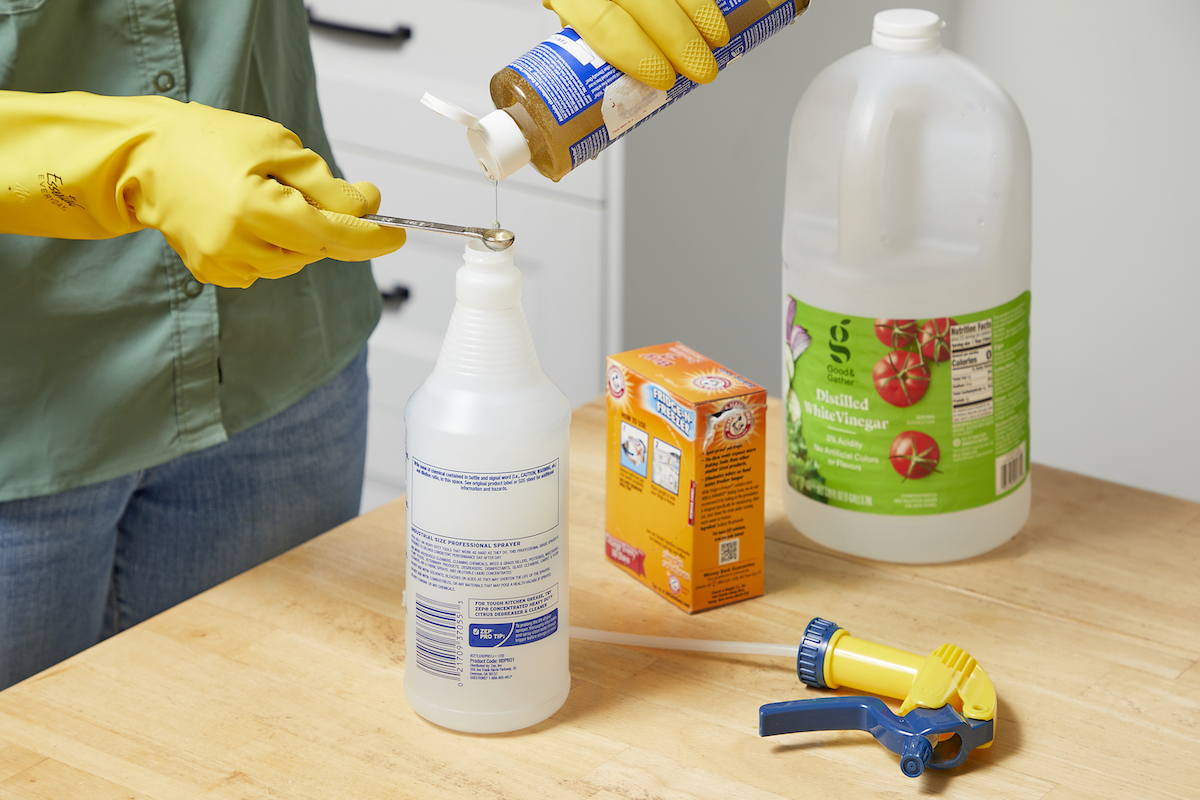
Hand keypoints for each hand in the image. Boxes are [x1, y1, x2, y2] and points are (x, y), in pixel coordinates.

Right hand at [0, 91, 405, 287]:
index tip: (399, 236)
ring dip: (300, 236)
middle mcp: (241, 245)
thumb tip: (369, 207)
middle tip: (318, 189)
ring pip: (295, 261)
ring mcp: (226, 264)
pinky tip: (246, 218)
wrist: (148, 159)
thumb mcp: (281, 148)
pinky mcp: (216, 273)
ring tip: (266, 197)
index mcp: (258, 209)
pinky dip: (273, 246)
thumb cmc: (213, 142)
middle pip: (318, 249)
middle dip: (331, 225)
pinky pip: (267, 267)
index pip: (335, 234)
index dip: (373, 237)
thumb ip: (328, 184)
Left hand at [543, 0, 729, 89]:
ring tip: (717, 41)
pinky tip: (715, 14)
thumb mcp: (570, 20)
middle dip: (679, 39)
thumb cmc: (580, 0)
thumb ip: (586, 53)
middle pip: (646, 3)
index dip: (637, 53)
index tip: (663, 78)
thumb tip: (601, 115)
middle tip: (700, 70)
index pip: (605, 23)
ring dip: (700, 12)